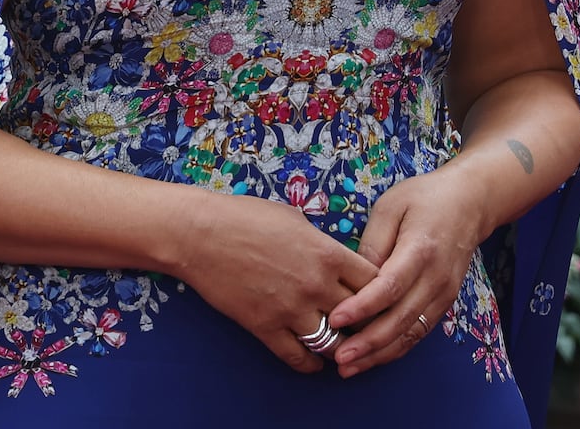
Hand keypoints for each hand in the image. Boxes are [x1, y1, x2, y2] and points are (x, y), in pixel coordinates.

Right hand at [174, 191, 378, 374]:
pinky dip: (311, 364)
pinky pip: (299, 358)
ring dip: (340, 346)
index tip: (375, 294)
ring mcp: (291, 309)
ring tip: (341, 345)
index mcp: (327, 252)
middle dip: (365, 321)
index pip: (375, 281)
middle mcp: (316, 284)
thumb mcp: (294, 217)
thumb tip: (335, 257)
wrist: (201, 233)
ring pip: (334, 344)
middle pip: (360, 316)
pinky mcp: (266, 328)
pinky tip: (314, 361)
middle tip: (363, 325)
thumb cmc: (245, 216)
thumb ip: (321, 242)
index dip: (379, 289)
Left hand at [324, 166, 485, 376]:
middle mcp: (435, 279)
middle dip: (368, 343)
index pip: (389, 287)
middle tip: (338, 358)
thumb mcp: (391, 206)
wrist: (469, 203)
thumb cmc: (424, 198)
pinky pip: (419, 332)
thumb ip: (373, 242)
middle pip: (400, 320)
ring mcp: (443, 295)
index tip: (335, 319)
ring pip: (411, 334)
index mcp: (420, 251)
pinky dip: (396, 348)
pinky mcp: (444, 303)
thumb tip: (354, 276)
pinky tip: (374, 357)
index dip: (362, 307)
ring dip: (380, 354)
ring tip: (350, 367)